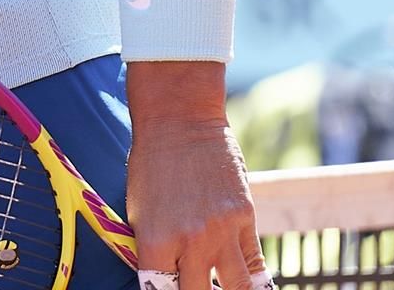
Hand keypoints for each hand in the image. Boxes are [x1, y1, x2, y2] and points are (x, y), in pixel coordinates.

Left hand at [128, 99, 266, 289]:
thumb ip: (153, 251)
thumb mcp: (139, 213)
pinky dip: (253, 278)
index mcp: (155, 241)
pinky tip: (250, 285)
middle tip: (196, 287)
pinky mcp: (245, 216)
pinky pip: (254, 262)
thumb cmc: (151, 166)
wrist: (179, 121)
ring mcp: (222, 230)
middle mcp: (190, 241)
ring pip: (240, 289)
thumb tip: (165, 281)